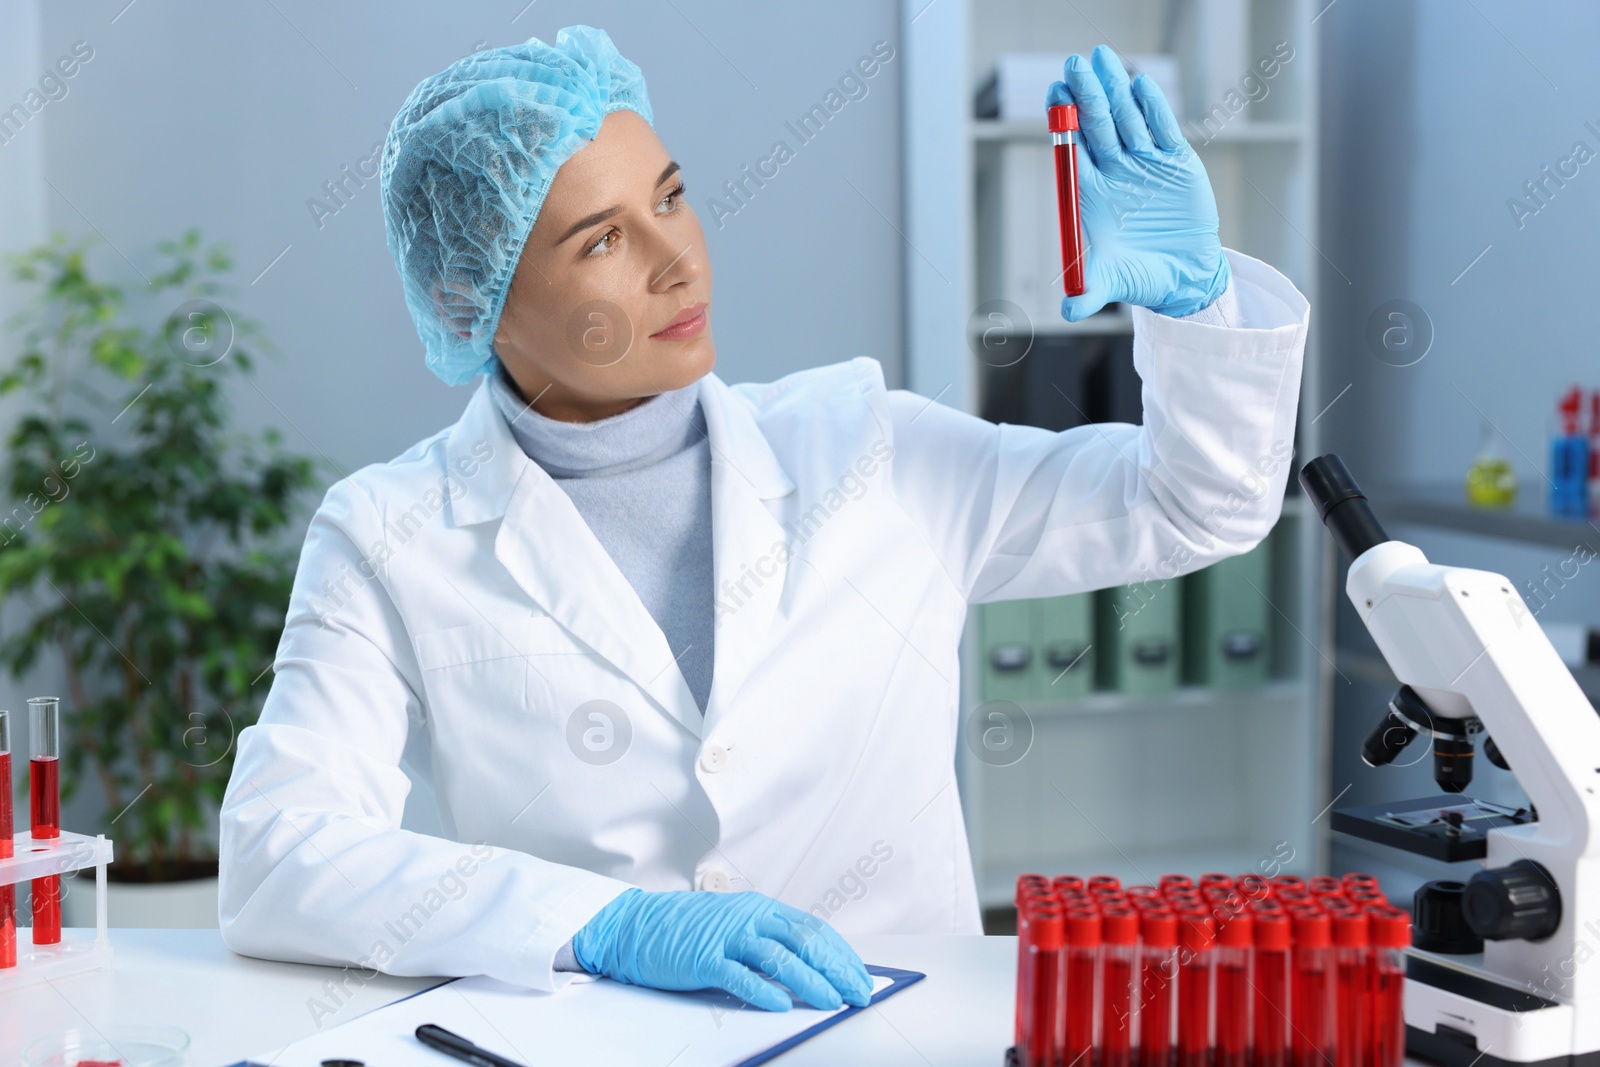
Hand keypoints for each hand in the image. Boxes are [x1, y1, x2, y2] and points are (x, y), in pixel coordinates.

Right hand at [571, 888, 873, 1011]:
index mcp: (760, 908)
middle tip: (856, 993)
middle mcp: (748, 917)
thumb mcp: (735, 925)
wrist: (635, 926)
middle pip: (803, 942)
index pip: (813, 929)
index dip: (841, 954)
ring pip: (777, 958)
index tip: (860, 976)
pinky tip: (780, 1004)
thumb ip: (768, 940)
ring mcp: (725, 936)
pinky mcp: (702, 958)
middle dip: (835, 969)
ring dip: (808, 981)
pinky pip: (738, 975)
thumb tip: (812, 966)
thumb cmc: (687, 930)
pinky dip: (761, 990)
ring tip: (830, 1001)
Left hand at [1048, 44, 1229, 319]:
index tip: (1056, 96)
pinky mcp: (1176, 162)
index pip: (1073, 148)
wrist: (1182, 277)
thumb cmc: (1139, 277)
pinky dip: (1153, 108)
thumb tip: (1067, 313)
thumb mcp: (1109, 284)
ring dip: (1116, 89)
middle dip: (1087, 94)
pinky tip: (1141, 84)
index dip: (1065, 122)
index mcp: (1090, 193)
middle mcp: (1114, 172)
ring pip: (1127, 119)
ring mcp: (1144, 163)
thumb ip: (1087, 294)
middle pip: (1097, 125)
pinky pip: (1162, 129)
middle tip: (1075, 64)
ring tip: (1104, 58)